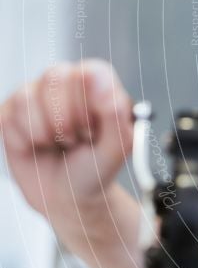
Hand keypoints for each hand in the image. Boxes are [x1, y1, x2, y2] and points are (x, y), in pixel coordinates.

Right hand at [0, 59, 132, 228]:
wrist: (69, 197)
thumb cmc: (96, 167)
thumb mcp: (117, 147)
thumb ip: (115, 112)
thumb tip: (99, 78)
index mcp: (100, 83)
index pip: (90, 71)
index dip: (89, 102)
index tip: (92, 129)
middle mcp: (67, 81)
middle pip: (55, 76)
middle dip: (66, 120)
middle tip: (77, 140)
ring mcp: (37, 94)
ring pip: (27, 97)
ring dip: (46, 132)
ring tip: (60, 143)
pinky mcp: (11, 112)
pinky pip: (9, 117)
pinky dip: (25, 141)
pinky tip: (39, 147)